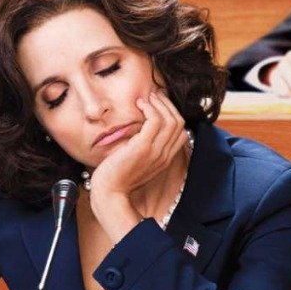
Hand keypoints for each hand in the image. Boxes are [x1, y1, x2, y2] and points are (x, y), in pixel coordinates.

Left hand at [88, 90, 187, 241]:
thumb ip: (144, 149)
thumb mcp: (136, 162)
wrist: (109, 193)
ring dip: (160, 103)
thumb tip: (140, 131)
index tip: (158, 106)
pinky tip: (139, 104)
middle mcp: (164, 155)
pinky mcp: (143, 147)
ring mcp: (156, 151)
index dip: (172, 114)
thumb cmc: (117, 178)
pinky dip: (150, 108)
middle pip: (179, 122)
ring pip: (170, 119)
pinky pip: (155, 120)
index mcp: (165, 159)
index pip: (181, 132)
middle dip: (168, 105)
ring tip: (147, 97)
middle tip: (154, 95)